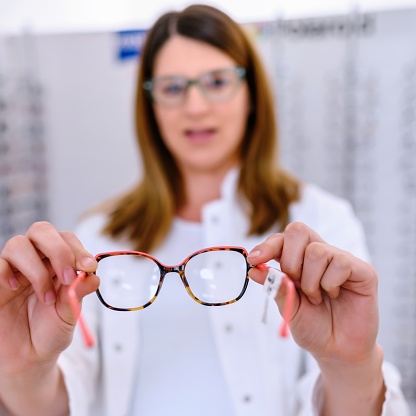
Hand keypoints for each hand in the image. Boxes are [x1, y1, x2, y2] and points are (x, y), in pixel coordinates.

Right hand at [0, 221, 98, 375]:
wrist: (27, 358)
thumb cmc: (49, 332)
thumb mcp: (69, 313)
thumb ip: (78, 292)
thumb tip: (93, 276)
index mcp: (58, 263)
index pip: (66, 240)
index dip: (78, 249)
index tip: (88, 267)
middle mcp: (36, 260)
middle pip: (42, 231)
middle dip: (59, 250)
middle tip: (67, 276)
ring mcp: (13, 269)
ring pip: (19, 243)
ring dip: (36, 268)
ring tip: (45, 297)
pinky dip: (7, 272)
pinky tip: (15, 289)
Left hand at [247, 221, 378, 364]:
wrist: (337, 351)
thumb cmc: (313, 327)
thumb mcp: (288, 307)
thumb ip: (275, 286)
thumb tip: (255, 269)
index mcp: (299, 260)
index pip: (282, 239)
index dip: (268, 245)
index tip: (254, 260)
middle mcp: (320, 255)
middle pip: (298, 231)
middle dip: (290, 261)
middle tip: (295, 284)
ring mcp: (341, 260)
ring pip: (317, 250)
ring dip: (310, 280)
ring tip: (316, 298)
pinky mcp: (362, 271)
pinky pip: (340, 262)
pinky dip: (330, 283)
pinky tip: (334, 295)